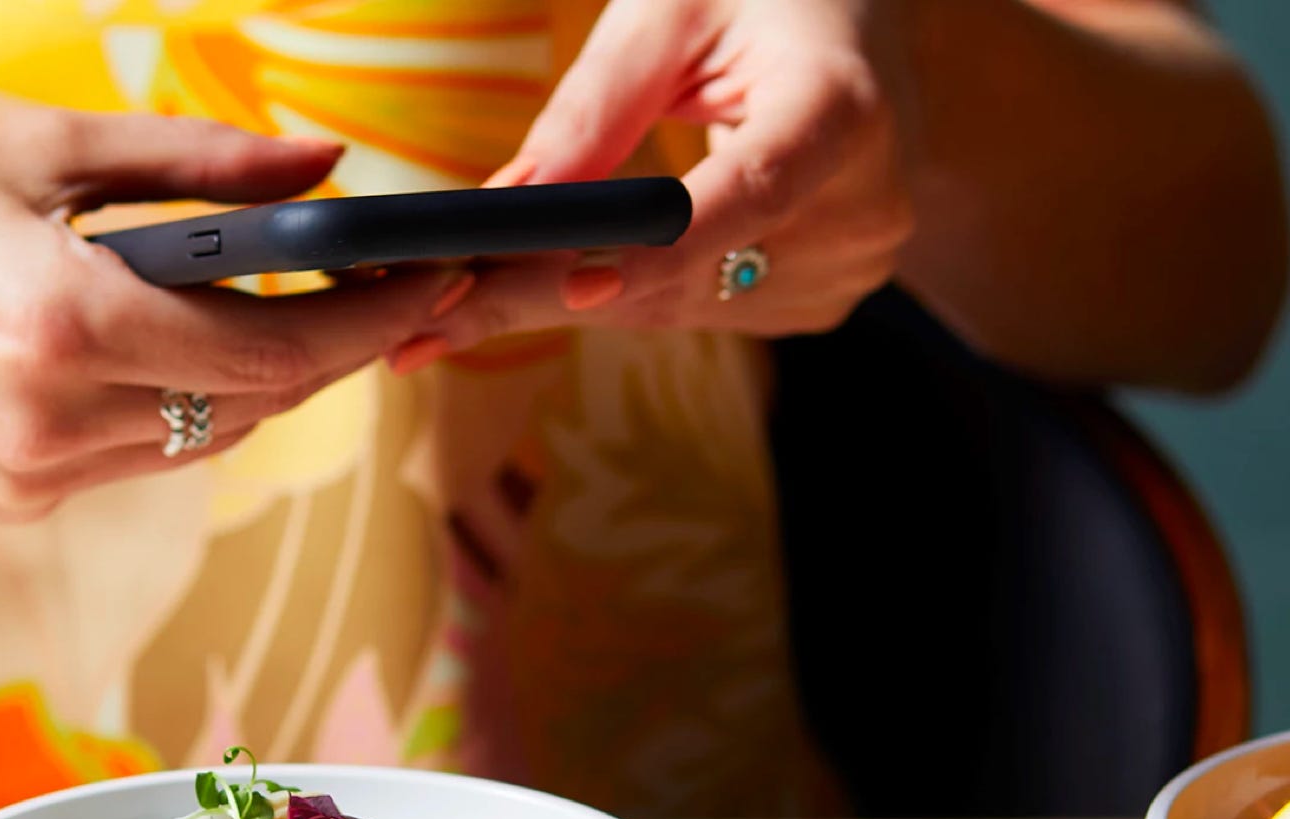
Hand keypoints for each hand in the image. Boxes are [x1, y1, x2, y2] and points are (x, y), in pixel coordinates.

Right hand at [0, 99, 447, 517]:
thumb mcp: (27, 148)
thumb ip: (193, 163)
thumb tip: (323, 163)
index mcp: (65, 326)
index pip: (275, 350)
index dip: (375, 320)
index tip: (440, 280)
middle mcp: (58, 423)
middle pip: (258, 404)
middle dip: (340, 347)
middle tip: (400, 282)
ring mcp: (37, 478)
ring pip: (208, 437)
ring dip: (267, 376)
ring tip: (312, 300)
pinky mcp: (16, 500)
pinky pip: (145, 453)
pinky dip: (190, 399)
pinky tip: (197, 340)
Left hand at [400, 0, 915, 367]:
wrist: (847, 25)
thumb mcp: (668, 11)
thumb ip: (594, 107)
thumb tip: (508, 206)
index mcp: (841, 110)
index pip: (748, 195)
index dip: (658, 250)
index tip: (571, 286)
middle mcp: (863, 206)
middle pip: (690, 273)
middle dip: (550, 290)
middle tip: (427, 318)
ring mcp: (849, 265)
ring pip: (680, 308)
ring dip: (573, 300)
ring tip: (464, 301)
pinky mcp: (820, 298)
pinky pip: (698, 312)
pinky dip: (622, 296)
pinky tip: (561, 280)